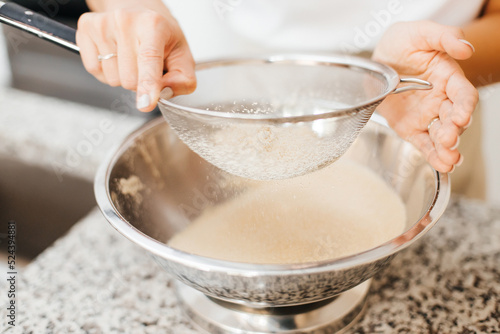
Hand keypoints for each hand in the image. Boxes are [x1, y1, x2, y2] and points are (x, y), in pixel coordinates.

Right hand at [76, 5, 195, 111]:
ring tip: (130, 58)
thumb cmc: (161, 35)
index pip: (149, 59)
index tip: (146, 104)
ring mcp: (102, 23)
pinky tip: (115, 56)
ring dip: (122, 77)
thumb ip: (183, 80)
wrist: (138, 9)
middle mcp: (126, 20)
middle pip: (129, 79)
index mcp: (153, 25)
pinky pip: (94, 70)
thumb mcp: (182, 55)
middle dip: (139, 82)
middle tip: (145, 65)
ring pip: (111, 78)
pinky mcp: (85, 28)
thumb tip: (165, 92)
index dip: (147, 85)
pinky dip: (106, 72)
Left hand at [373, 21, 477, 172]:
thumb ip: (444, 37)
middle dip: (454, 131)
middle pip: (454, 119)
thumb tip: (465, 49)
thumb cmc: (403, 43)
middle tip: (450, 138)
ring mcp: (427, 115)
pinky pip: (424, 143)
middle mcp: (441, 99)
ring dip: (447, 148)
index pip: (463, 94)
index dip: (465, 106)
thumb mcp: (421, 33)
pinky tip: (442, 165)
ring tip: (449, 158)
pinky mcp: (411, 127)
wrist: (380, 56)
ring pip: (441, 135)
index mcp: (448, 78)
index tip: (461, 115)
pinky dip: (433, 155)